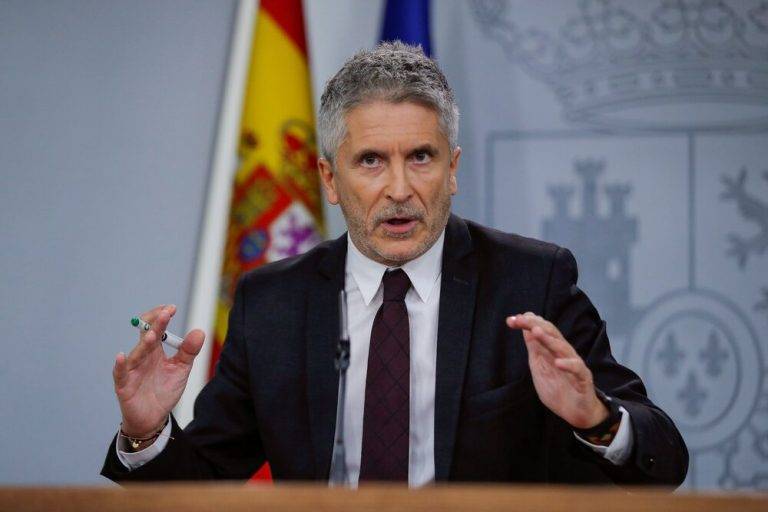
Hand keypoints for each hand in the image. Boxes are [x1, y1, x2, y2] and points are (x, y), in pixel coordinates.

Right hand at [113, 304, 204, 437]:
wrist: (154, 417)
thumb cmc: (164, 390)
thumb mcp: (181, 369)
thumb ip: (189, 351)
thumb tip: (199, 331)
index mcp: (155, 351)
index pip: (156, 328)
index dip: (161, 317)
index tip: (171, 308)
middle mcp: (142, 357)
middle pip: (146, 336)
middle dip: (155, 324)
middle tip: (165, 313)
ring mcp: (132, 370)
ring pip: (136, 353)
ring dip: (144, 343)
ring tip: (154, 334)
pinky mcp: (124, 385)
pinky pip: (121, 373)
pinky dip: (121, 365)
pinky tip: (122, 356)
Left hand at [506, 312, 607, 428]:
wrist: (577, 413)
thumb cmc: (558, 389)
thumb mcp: (540, 368)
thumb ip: (535, 349)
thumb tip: (526, 329)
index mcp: (553, 350)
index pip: (542, 330)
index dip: (527, 323)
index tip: (510, 320)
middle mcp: (564, 353)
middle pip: (551, 333)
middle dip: (535, 324)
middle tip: (520, 319)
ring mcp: (574, 364)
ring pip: (562, 347)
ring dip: (549, 339)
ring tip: (535, 331)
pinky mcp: (583, 379)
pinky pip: (577, 369)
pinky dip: (569, 364)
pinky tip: (558, 363)